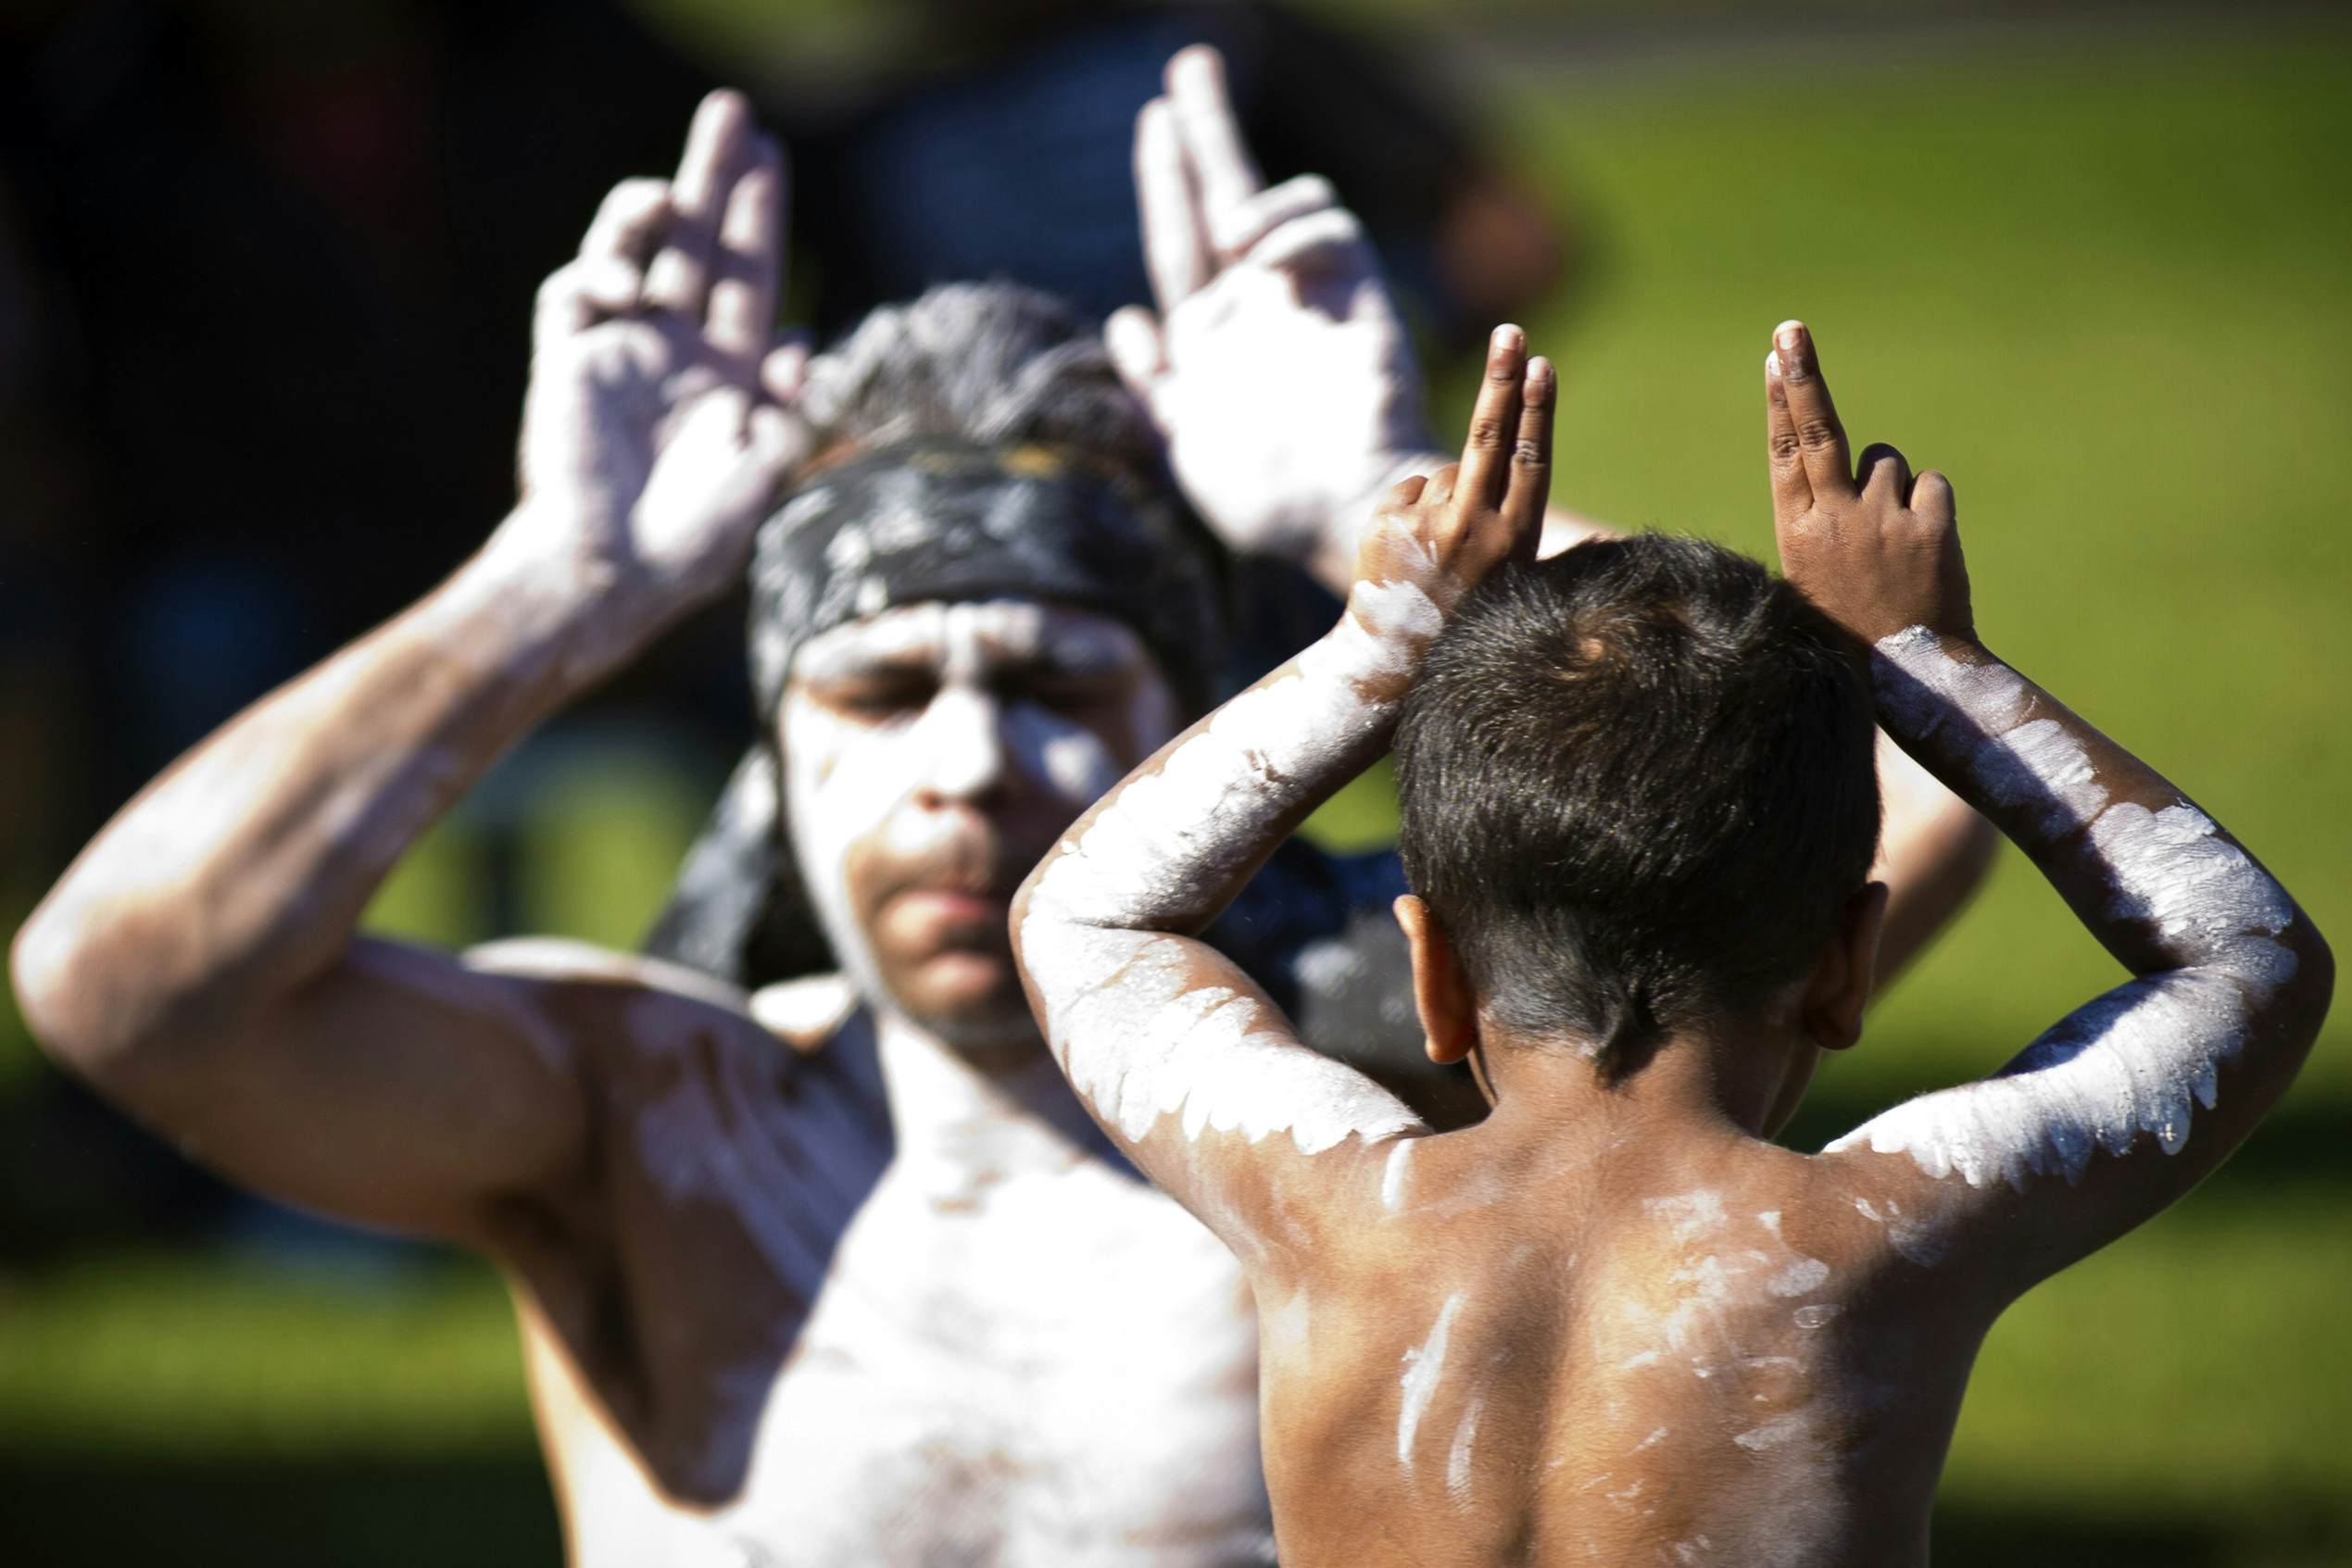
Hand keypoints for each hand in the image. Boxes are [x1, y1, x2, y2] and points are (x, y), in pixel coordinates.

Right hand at [507, 91, 810, 632]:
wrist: (611, 576)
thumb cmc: (690, 545)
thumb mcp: (763, 474)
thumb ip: (789, 408)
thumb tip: (805, 342)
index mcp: (730, 379)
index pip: (750, 281)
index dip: (758, 220)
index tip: (771, 159)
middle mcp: (677, 355)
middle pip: (697, 247)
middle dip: (713, 180)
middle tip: (731, 112)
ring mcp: (622, 353)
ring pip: (633, 253)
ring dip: (645, 210)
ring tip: (667, 194)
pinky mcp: (569, 361)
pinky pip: (575, 294)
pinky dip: (599, 274)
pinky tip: (626, 289)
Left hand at [1108, 46, 1432, 585]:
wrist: (1338, 513)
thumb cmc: (1263, 498)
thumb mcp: (1180, 443)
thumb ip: (1150, 383)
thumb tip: (1126, 318)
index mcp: (1208, 337)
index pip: (1178, 240)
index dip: (1167, 178)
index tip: (1155, 121)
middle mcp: (1254, 305)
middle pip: (1224, 193)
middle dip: (1206, 128)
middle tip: (1190, 64)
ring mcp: (1305, 296)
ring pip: (1280, 201)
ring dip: (1249, 202)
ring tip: (1229, 241)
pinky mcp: (1355, 294)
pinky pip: (1326, 227)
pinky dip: (1291, 229)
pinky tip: (1261, 262)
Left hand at [1352, 326, 1551, 620]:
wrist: (1396, 660)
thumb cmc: (1464, 610)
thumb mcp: (1509, 570)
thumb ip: (1511, 510)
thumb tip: (1512, 439)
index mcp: (1515, 541)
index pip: (1530, 459)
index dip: (1537, 409)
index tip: (1542, 364)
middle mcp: (1475, 530)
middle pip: (1489, 436)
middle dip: (1503, 379)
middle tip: (1510, 332)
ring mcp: (1428, 525)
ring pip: (1446, 472)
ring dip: (1447, 495)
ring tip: (1442, 550)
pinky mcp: (1389, 522)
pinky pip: (1409, 489)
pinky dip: (1412, 508)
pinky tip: (1411, 551)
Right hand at [1766, 320, 1972, 645]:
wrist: (1909, 675)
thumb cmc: (1852, 629)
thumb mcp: (1812, 575)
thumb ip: (1819, 517)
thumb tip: (1836, 460)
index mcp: (1796, 533)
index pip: (1784, 452)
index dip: (1780, 401)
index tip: (1775, 357)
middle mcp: (1834, 519)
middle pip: (1818, 429)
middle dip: (1802, 376)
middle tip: (1791, 329)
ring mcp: (1883, 520)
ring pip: (1887, 462)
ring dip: (1891, 488)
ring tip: (1890, 543)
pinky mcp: (1931, 526)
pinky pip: (1930, 486)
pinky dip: (1928, 507)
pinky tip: (1922, 549)